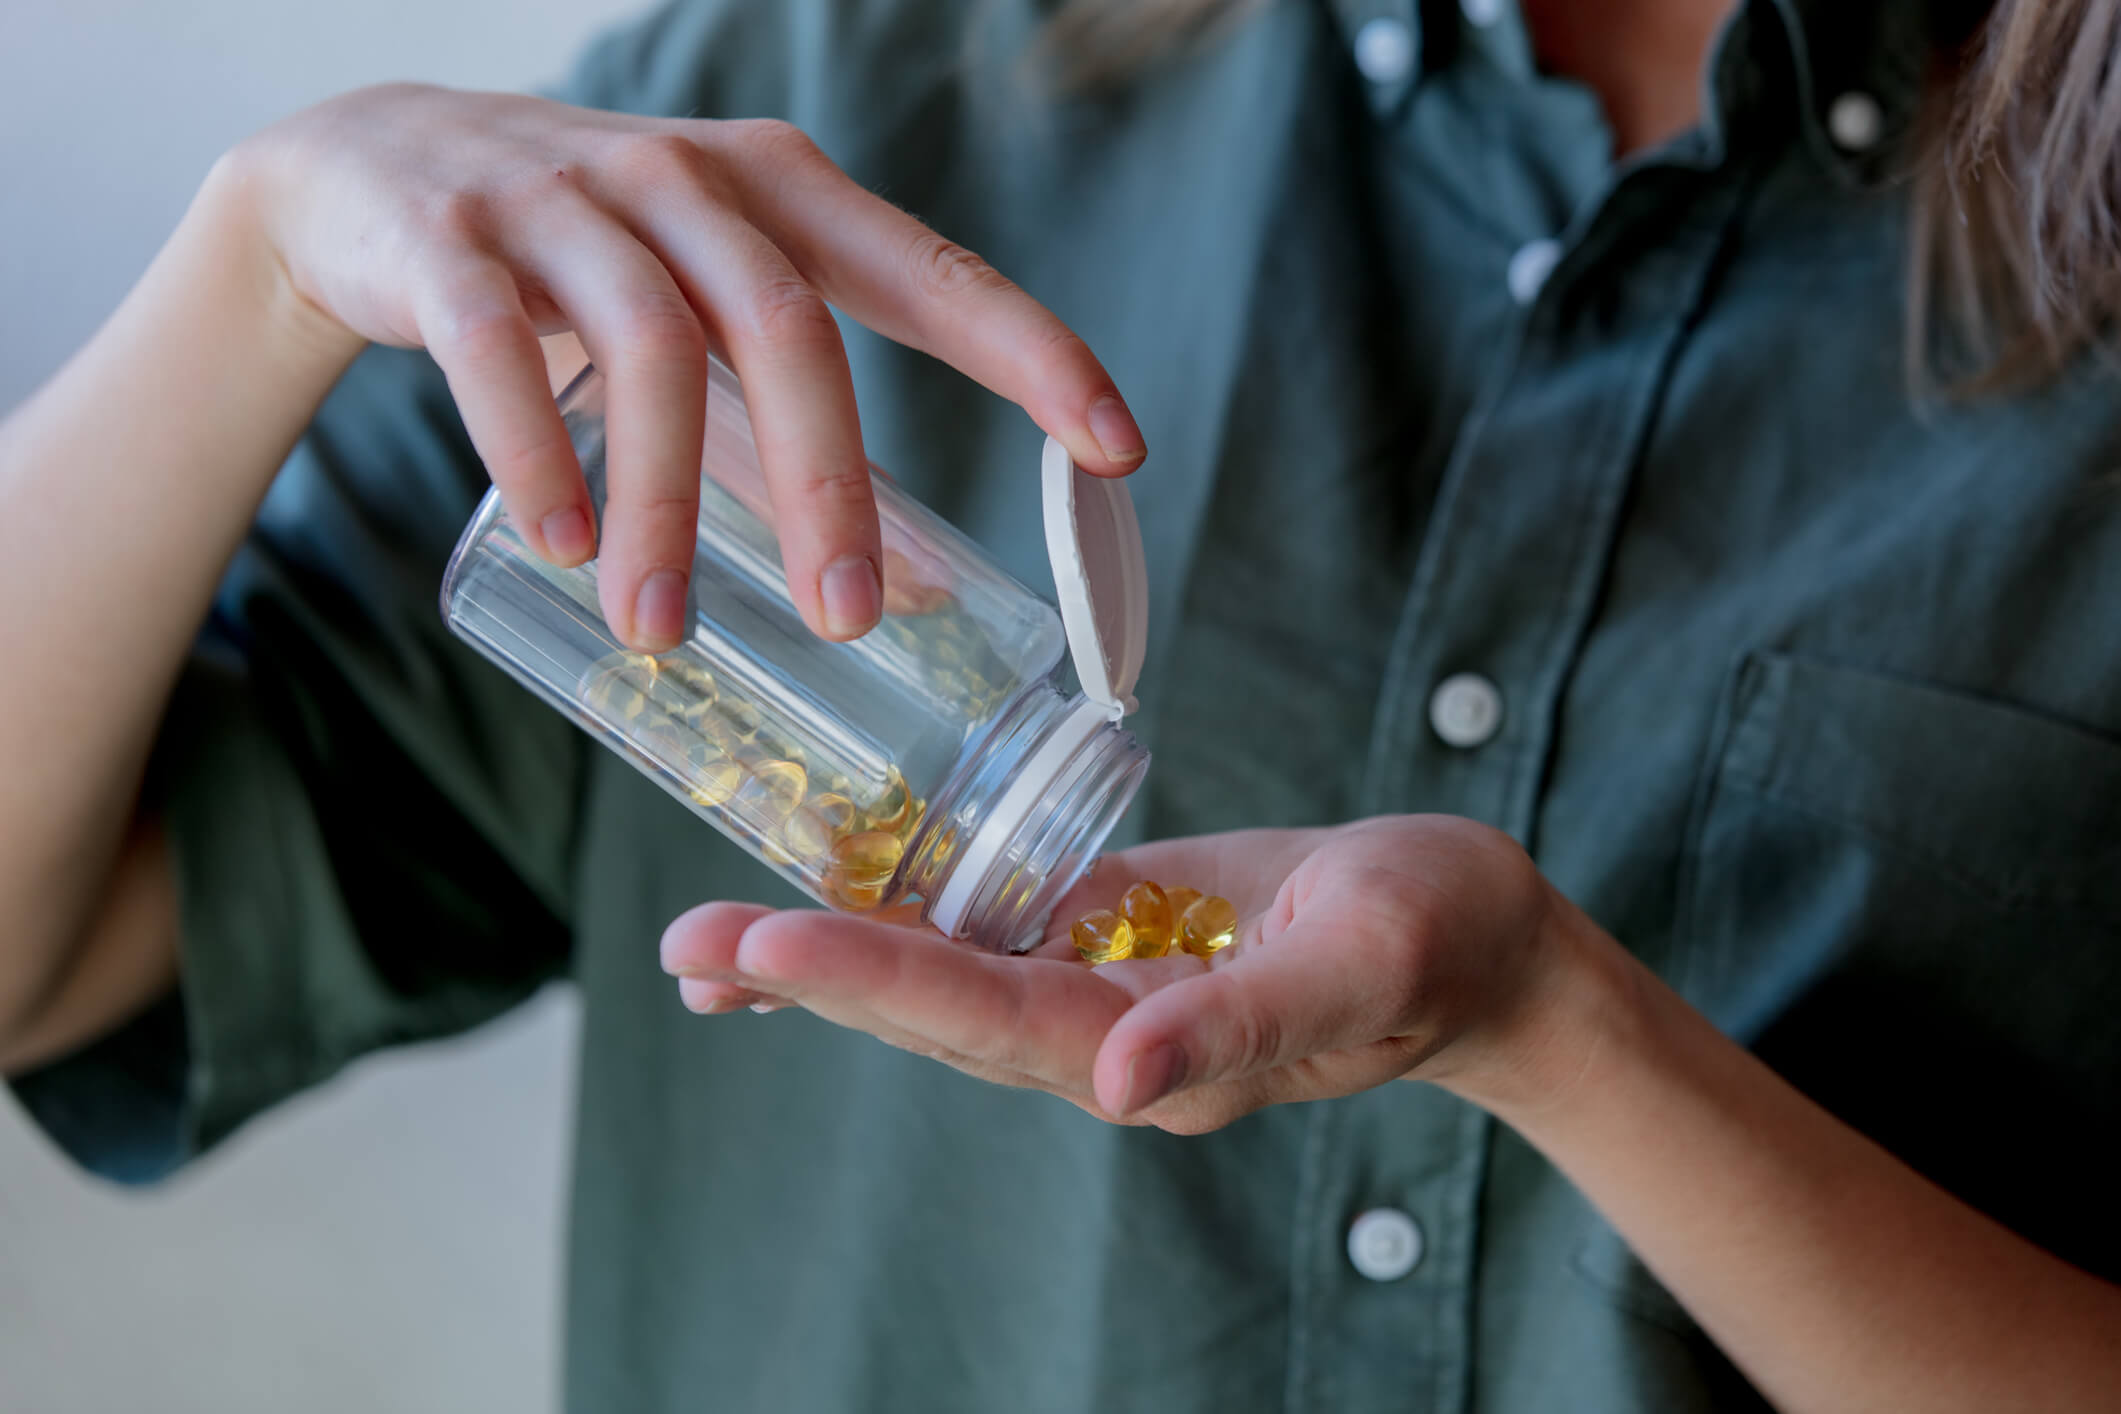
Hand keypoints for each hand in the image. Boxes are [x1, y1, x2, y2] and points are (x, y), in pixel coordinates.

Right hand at [216, 84, 1145, 647]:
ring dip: (668, 506)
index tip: (1114, 447)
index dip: (1031, 353)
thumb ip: (789, 425)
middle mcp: (694, 181)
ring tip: (664, 631)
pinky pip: (504, 348)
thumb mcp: (708, 313)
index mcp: (786, 196)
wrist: (376, 176)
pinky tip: (564, 542)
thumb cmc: (589, 264)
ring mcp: (570, 199)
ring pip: (651, 350)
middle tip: (847, 622)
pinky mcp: (455, 238)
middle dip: (829, 485)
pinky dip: (538, 448)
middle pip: (792, 327)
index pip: (932, 273)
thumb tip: (908, 588)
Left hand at [658, 817, 1604, 1129]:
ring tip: (710, 952)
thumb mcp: (1357, 962)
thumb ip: (1241, 1023)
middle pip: (933, 1012)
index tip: (762, 942)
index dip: (870, 978)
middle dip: (808, 977)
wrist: (1476, 936)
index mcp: (1154, 1052)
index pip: (984, 1017)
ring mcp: (1104, 991)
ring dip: (830, 964)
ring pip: (945, 983)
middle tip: (685, 947)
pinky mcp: (1113, 938)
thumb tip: (1117, 1085)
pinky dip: (905, 924)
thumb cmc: (1437, 936)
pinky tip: (835, 909)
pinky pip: (992, 936)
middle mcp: (1106, 1037)